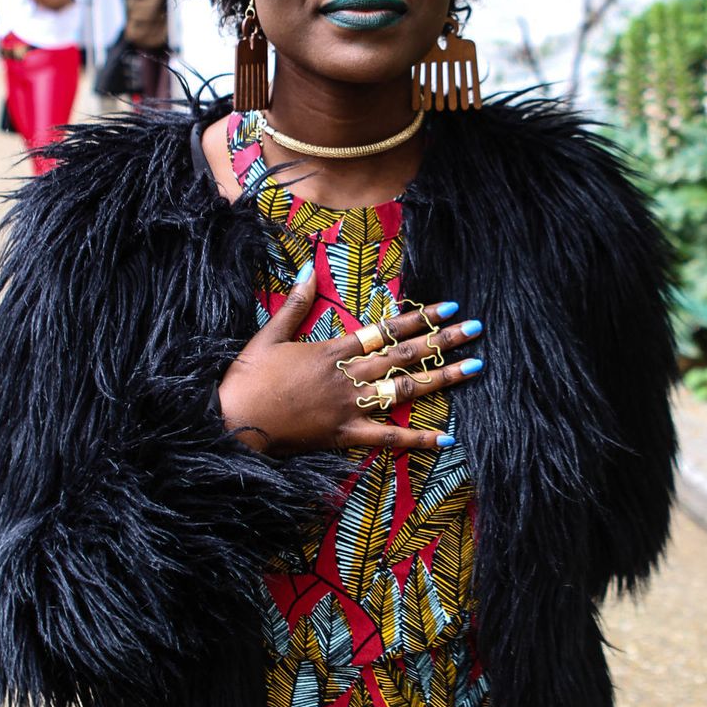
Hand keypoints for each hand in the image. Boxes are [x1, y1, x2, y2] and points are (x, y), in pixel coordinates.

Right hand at [218, 264, 483, 453]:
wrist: (230, 422)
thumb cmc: (247, 378)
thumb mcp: (268, 334)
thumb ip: (294, 303)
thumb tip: (306, 268)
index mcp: (331, 350)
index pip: (385, 330)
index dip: (418, 317)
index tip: (448, 305)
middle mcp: (347, 376)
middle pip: (404, 355)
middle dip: (443, 340)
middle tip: (476, 329)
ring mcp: (349, 407)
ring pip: (404, 391)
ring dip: (442, 378)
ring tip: (474, 368)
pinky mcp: (344, 436)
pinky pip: (388, 438)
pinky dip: (417, 438)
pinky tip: (447, 437)